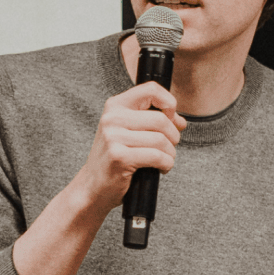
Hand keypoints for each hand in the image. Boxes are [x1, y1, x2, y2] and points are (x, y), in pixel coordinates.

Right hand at [73, 81, 186, 213]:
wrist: (92, 185)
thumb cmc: (114, 157)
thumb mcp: (129, 131)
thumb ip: (153, 121)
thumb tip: (180, 122)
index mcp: (115, 105)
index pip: (151, 89)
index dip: (169, 103)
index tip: (171, 119)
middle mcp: (112, 118)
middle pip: (161, 119)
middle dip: (173, 136)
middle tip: (169, 147)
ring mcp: (113, 137)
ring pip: (161, 139)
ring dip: (170, 153)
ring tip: (164, 160)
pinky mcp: (119, 157)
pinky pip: (157, 156)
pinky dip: (166, 164)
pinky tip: (161, 168)